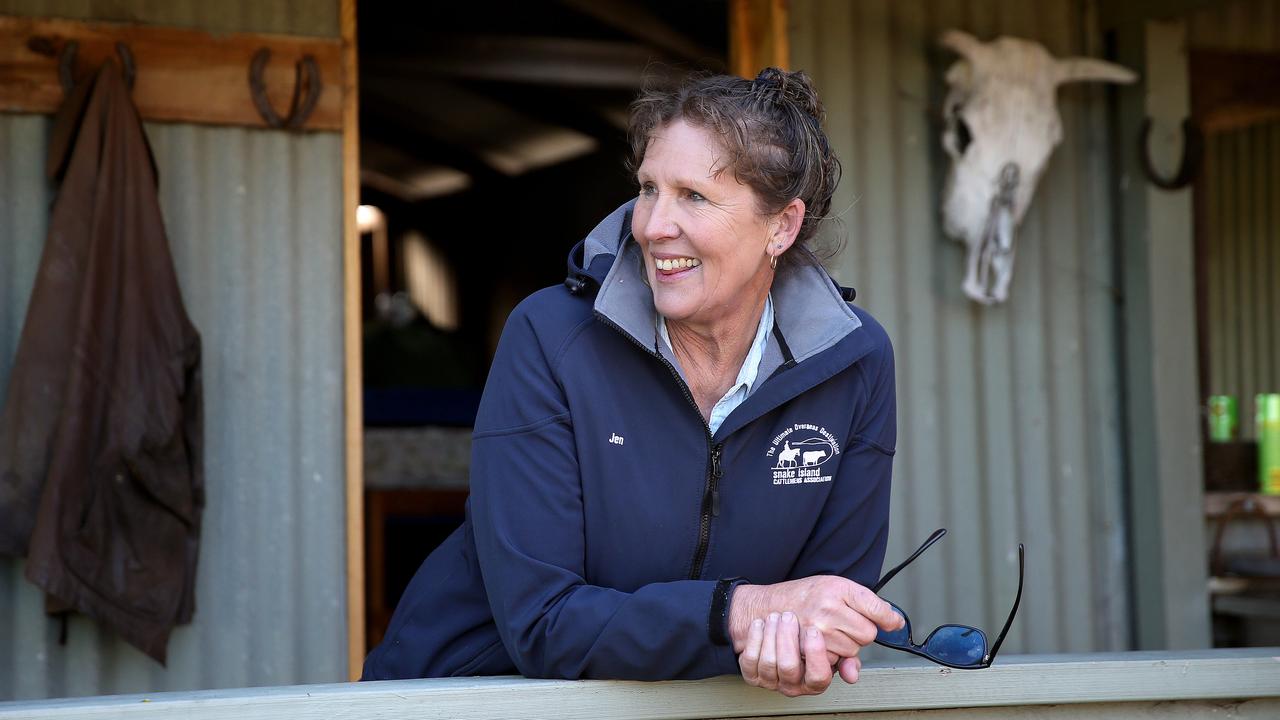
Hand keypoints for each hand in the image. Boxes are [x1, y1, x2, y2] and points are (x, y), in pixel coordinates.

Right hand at [729, 576, 902, 660]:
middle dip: (858, 633)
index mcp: (838, 588)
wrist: (769, 608)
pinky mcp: (809, 647)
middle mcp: (828, 607)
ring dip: (845, 647)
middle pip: (867, 634)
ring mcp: (818, 629)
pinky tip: (821, 644)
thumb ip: (868, 606)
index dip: (886, 618)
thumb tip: (895, 624)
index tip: (891, 622)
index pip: (877, 609)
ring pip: (853, 650)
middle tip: (842, 623)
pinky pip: (836, 661)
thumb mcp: (836, 588)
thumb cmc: (803, 597)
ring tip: (828, 632)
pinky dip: (831, 657)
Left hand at [739, 611, 849, 695]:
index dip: (815, 653)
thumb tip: (852, 673)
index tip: (813, 629)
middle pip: (790, 668)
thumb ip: (847, 654)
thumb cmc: (808, 630)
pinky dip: (755, 638)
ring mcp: (772, 680)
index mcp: (815, 680)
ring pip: (770, 663)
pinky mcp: (752, 673)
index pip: (819, 676)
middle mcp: (794, 684)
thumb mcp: (834, 639)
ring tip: (776, 616)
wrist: (777, 618)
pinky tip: (760, 624)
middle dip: (788, 639)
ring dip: (772, 635)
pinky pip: (750, 659)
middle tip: (790, 617)